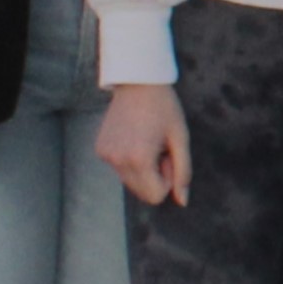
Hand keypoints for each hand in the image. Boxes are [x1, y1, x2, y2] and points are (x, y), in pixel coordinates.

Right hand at [99, 83, 191, 206]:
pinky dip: (130, 159)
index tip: (168, 154)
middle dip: (155, 175)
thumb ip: (183, 172)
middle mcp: (117, 160)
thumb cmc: (165, 108)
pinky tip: (135, 136)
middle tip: (159, 147)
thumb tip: (182, 202)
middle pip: (142, 192)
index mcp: (138, 159)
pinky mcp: (99, 149)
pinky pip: (119, 168)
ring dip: (143, 167)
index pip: (156, 196)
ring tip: (147, 140)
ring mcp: (105, 155)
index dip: (168, 177)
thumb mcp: (181, 139)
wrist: (138, 81)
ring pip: (130, 181)